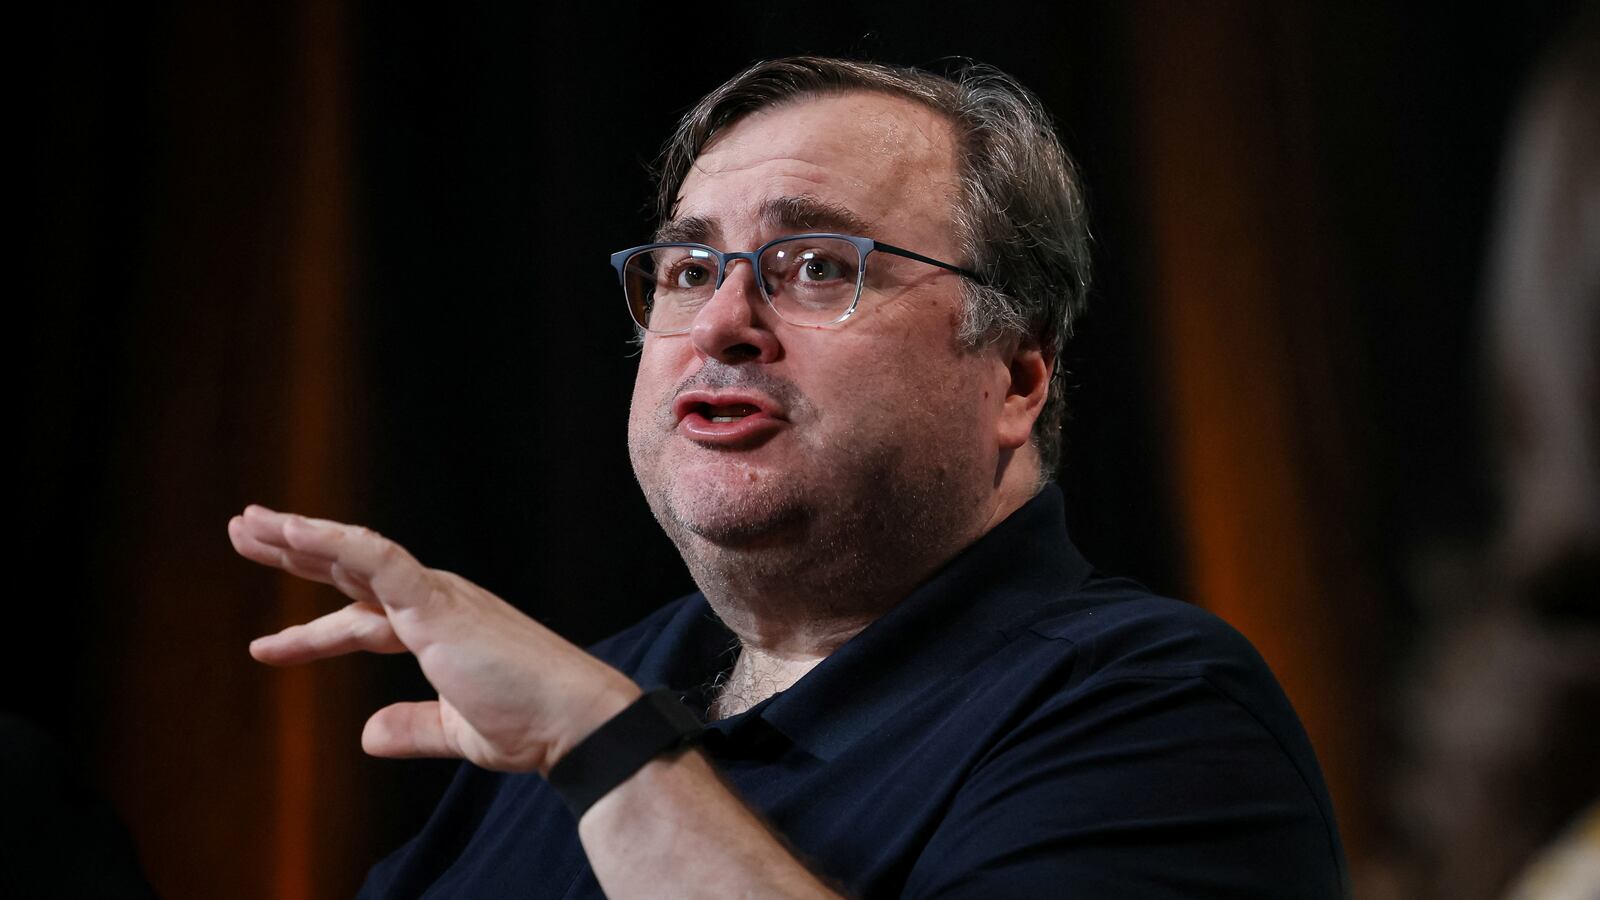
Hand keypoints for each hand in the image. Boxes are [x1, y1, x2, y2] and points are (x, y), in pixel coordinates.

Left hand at [230, 505, 639, 773]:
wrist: (572, 721)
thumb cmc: (530, 723)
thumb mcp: (456, 729)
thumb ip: (412, 726)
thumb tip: (367, 734)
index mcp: (438, 628)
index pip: (362, 620)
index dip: (311, 634)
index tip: (266, 648)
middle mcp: (434, 602)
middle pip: (350, 571)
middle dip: (296, 552)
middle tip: (245, 531)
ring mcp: (434, 597)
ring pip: (355, 555)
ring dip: (299, 537)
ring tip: (248, 523)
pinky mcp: (436, 601)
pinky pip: (376, 559)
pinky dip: (333, 543)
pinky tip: (293, 533)